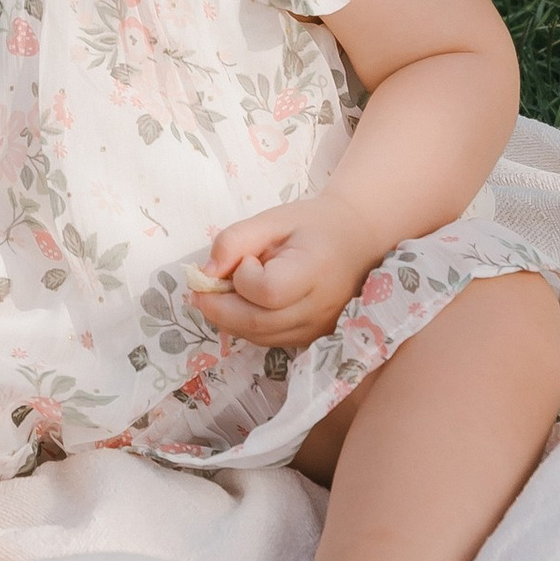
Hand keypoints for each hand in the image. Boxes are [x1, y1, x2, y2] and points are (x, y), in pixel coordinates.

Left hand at [192, 191, 387, 351]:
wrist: (358, 242)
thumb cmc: (313, 226)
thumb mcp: (273, 219)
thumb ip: (235, 241)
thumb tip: (205, 274)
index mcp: (315, 271)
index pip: (268, 292)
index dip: (244, 279)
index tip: (246, 259)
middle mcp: (320, 309)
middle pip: (257, 323)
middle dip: (218, 307)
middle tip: (201, 287)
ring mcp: (319, 330)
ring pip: (259, 337)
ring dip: (229, 319)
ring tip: (224, 292)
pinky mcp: (313, 340)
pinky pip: (269, 340)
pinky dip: (246, 326)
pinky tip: (244, 303)